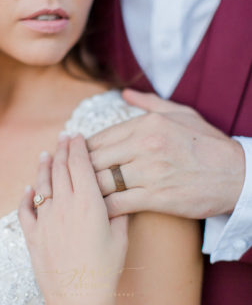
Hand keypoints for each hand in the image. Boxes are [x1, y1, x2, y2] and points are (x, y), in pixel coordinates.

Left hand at [19, 135, 127, 304]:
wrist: (78, 298)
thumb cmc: (104, 269)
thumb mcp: (120, 238)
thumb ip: (119, 213)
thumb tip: (119, 197)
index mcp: (88, 201)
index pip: (80, 164)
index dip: (78, 147)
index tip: (77, 136)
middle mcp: (64, 204)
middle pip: (61, 168)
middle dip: (62, 149)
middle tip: (63, 137)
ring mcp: (46, 218)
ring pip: (42, 184)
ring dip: (44, 166)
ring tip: (46, 154)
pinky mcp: (33, 234)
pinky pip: (26, 210)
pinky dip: (26, 196)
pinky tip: (28, 188)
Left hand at [88, 89, 244, 218]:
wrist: (238, 175)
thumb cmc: (208, 143)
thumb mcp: (181, 113)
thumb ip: (149, 102)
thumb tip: (125, 94)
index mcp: (147, 123)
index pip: (100, 136)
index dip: (82, 149)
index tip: (74, 158)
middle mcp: (145, 145)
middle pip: (95, 158)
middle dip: (78, 170)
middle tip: (69, 178)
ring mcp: (149, 172)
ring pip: (101, 181)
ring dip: (86, 189)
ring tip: (78, 194)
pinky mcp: (156, 197)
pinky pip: (117, 203)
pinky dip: (103, 207)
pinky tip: (96, 210)